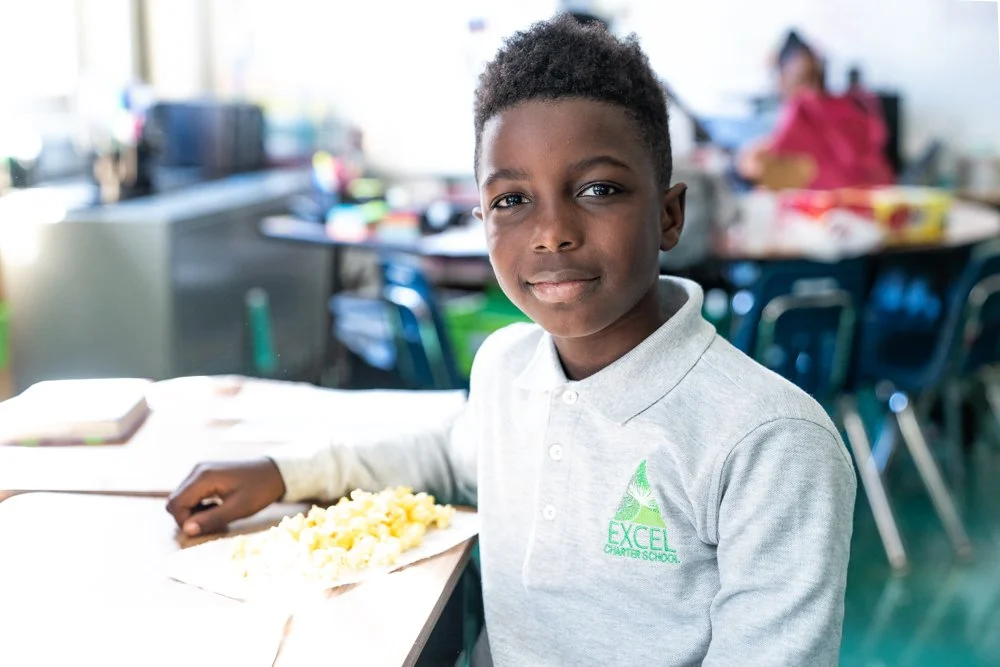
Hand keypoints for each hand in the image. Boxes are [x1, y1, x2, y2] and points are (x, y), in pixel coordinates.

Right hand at [166, 458, 285, 536]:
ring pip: (182, 497)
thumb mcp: (239, 508)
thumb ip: (211, 519)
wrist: (275, 471)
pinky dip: (199, 504)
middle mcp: (198, 470)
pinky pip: (192, 493)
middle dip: (188, 517)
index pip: (176, 503)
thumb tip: (187, 530)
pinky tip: (216, 507)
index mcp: (204, 477)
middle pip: (176, 500)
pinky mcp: (206, 473)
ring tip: (217, 514)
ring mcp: (201, 470)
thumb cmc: (260, 490)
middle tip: (212, 523)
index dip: (184, 521)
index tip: (204, 528)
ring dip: (194, 511)